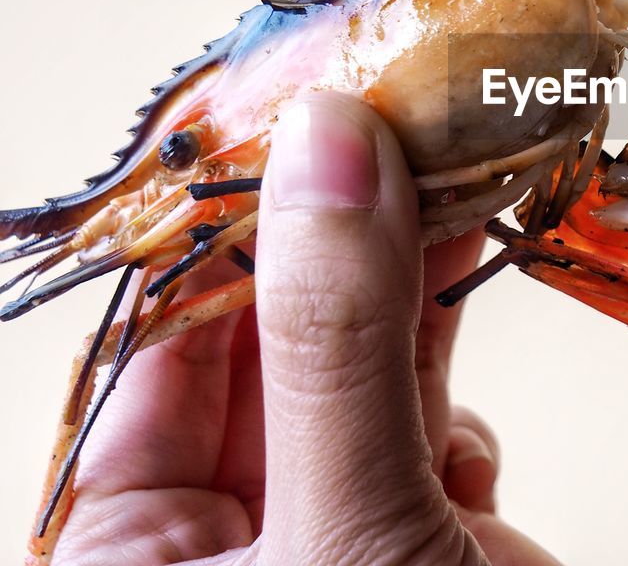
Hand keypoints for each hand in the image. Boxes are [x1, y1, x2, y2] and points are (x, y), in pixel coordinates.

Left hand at [54, 93, 558, 564]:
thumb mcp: (346, 533)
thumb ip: (334, 348)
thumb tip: (326, 153)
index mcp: (135, 559)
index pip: (151, 350)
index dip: (219, 230)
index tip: (292, 125)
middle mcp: (225, 538)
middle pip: (266, 345)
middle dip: (336, 241)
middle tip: (383, 127)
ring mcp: (328, 533)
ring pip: (358, 368)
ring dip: (412, 283)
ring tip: (448, 172)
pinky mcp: (418, 534)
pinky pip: (420, 423)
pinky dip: (455, 399)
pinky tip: (470, 396)